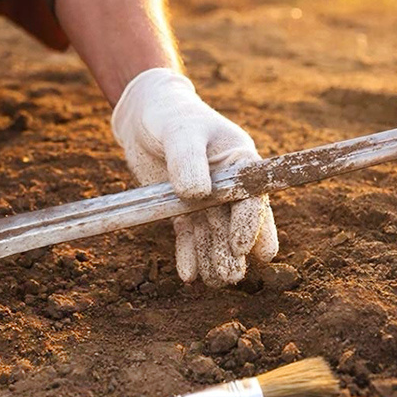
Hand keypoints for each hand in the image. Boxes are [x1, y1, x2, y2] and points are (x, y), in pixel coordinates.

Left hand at [111, 68, 278, 285]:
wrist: (144, 116)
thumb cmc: (169, 115)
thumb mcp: (180, 132)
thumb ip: (189, 159)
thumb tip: (197, 194)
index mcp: (240, 163)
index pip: (251, 198)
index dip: (250, 224)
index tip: (242, 247)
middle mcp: (228, 186)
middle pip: (235, 223)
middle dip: (233, 251)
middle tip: (230, 276)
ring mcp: (205, 200)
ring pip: (214, 234)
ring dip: (214, 258)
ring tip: (214, 281)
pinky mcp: (182, 210)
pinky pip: (189, 236)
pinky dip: (189, 255)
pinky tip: (189, 275)